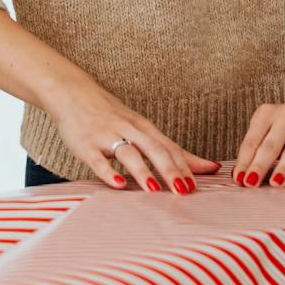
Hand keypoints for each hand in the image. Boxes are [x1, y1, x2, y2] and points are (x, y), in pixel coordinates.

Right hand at [48, 80, 219, 192]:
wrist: (72, 93)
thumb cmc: (112, 116)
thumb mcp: (143, 129)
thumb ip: (173, 151)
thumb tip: (211, 168)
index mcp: (145, 129)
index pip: (170, 148)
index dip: (186, 167)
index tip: (200, 187)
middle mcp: (129, 130)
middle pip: (154, 149)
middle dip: (170, 170)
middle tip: (184, 192)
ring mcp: (106, 136)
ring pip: (128, 153)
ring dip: (142, 171)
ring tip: (154, 190)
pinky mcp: (85, 144)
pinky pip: (97, 159)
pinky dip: (108, 172)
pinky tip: (118, 184)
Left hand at [233, 86, 284, 187]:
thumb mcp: (267, 126)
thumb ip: (255, 147)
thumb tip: (240, 175)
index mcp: (267, 113)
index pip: (252, 140)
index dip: (244, 161)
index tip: (238, 179)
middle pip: (270, 146)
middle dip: (259, 166)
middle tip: (250, 183)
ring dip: (282, 169)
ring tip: (274, 183)